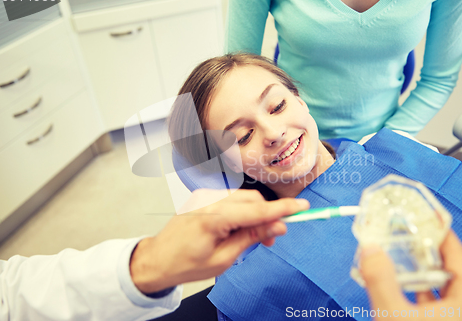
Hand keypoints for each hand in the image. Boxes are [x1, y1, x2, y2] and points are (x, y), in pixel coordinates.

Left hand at [129, 189, 309, 293]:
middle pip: (252, 199)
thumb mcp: (224, 259)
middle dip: (268, 215)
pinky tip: (240, 229)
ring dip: (255, 214)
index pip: (257, 210)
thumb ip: (251, 238)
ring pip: (243, 198)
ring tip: (256, 237)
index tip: (303, 207)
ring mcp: (205, 197)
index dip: (283, 209)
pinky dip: (242, 211)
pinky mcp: (203, 198)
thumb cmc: (185, 264)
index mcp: (214, 218)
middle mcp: (209, 201)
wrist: (157, 259)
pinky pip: (231, 200)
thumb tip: (276, 226)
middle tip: (274, 237)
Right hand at [360, 230, 461, 319]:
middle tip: (403, 230)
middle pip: (450, 265)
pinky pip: (440, 299)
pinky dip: (422, 287)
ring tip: (397, 252)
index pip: (458, 251)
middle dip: (424, 247)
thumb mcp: (394, 317)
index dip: (438, 230)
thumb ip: (380, 282)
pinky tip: (401, 281)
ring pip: (444, 283)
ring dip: (421, 268)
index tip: (421, 213)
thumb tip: (370, 250)